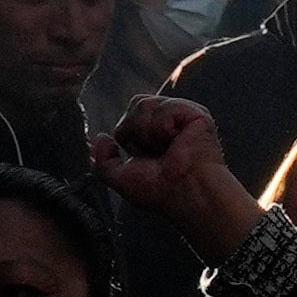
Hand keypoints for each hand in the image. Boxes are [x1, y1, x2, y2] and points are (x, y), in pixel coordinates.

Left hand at [90, 98, 258, 260]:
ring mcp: (182, 117)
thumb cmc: (160, 191)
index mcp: (154, 136)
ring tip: (167, 148)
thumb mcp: (120, 178)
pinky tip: (177, 140)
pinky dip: (163, 127)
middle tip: (155, 153)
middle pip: (136, 104)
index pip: (129, 116)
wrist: (186, 192)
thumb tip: (100, 138)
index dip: (127, 135)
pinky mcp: (196, 113)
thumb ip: (102, 160)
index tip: (143, 157)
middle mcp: (169, 124)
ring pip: (145, 104)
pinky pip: (163, 106)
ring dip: (148, 132)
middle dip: (136, 131)